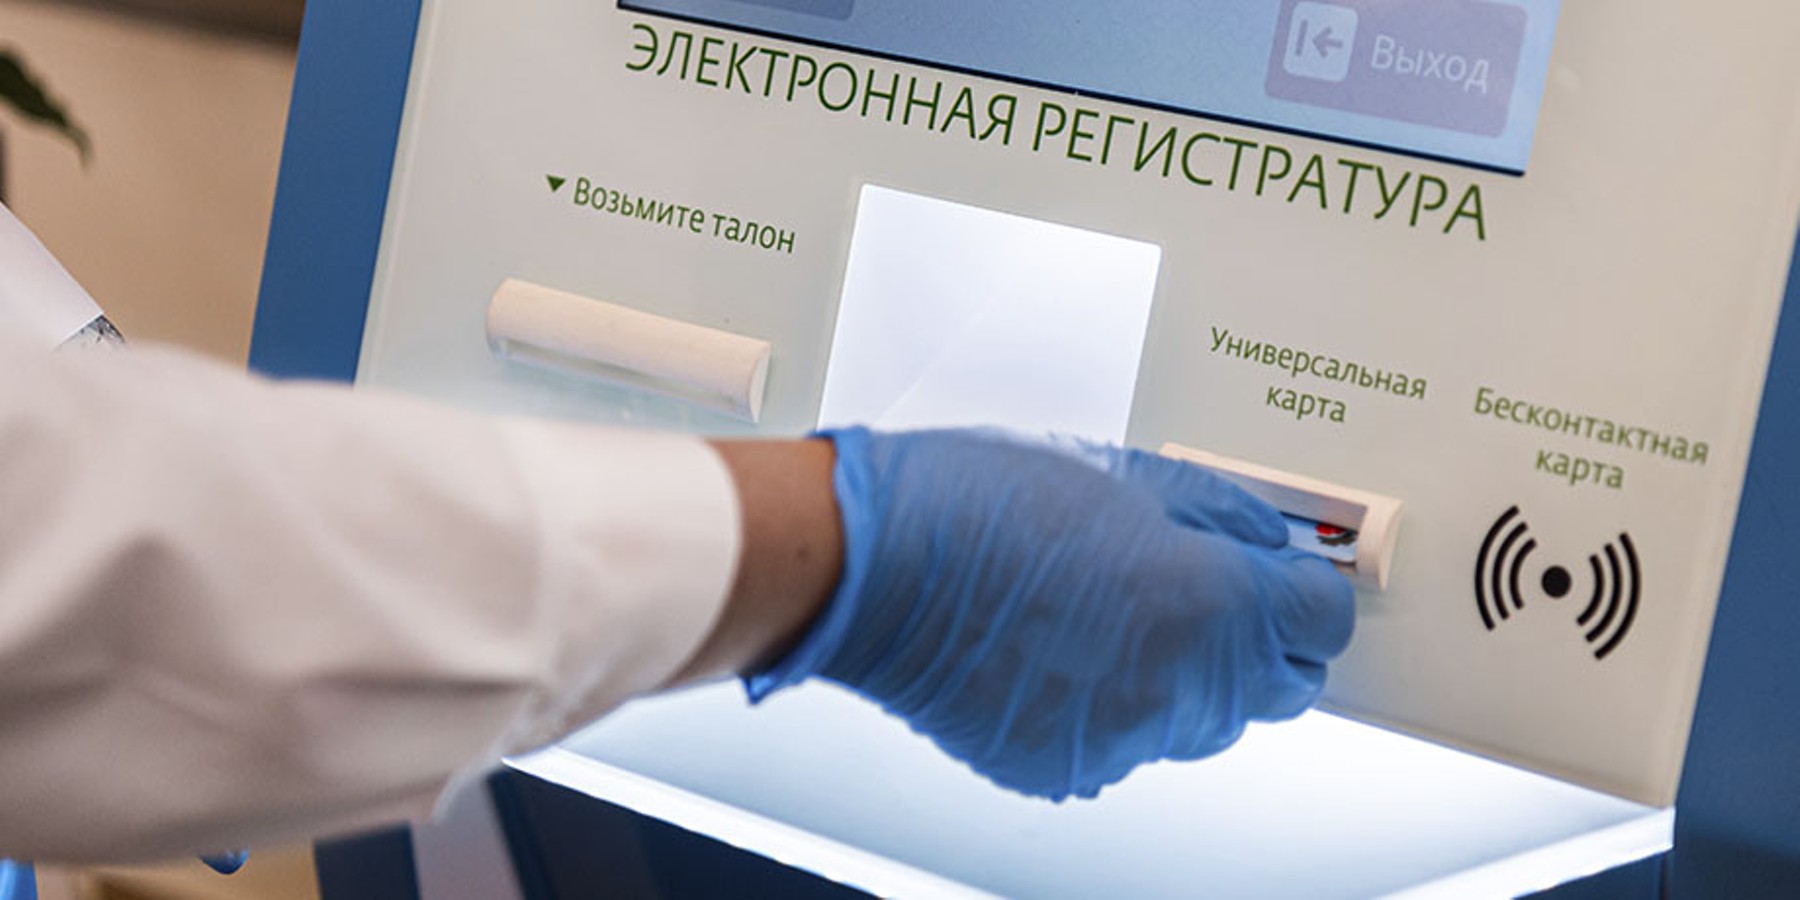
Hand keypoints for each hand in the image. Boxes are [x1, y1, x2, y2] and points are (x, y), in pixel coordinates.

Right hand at [746, 428, 1354, 799]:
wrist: (871, 564)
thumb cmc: (977, 502)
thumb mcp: (1123, 473)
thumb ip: (1218, 516)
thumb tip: (1264, 542)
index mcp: (1211, 603)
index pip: (1320, 623)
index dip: (1303, 591)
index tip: (1283, 579)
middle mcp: (1181, 687)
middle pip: (1278, 690)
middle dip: (1257, 642)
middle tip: (1206, 593)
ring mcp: (1123, 740)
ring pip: (1200, 724)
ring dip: (1185, 677)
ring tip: (1113, 614)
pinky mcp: (1068, 769)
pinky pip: (1125, 744)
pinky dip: (1111, 707)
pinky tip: (1062, 650)